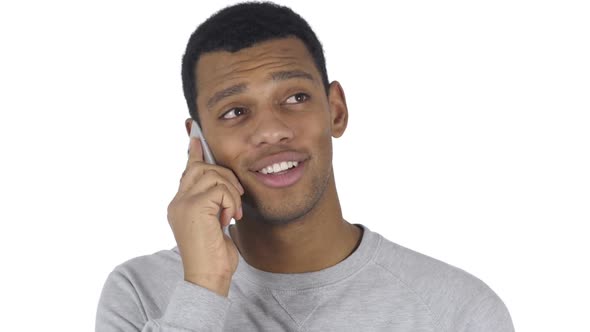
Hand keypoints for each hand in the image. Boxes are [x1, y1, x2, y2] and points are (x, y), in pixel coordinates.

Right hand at [167, 137, 243, 296]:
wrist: (209, 276)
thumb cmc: (215, 254)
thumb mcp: (214, 223)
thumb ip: (213, 203)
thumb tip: (221, 186)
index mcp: (180, 204)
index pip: (187, 171)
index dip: (194, 152)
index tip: (196, 136)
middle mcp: (178, 201)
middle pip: (203, 167)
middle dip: (225, 176)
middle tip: (236, 196)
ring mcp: (183, 203)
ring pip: (213, 174)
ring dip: (231, 192)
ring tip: (233, 213)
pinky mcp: (194, 207)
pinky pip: (220, 189)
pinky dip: (231, 202)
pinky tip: (229, 219)